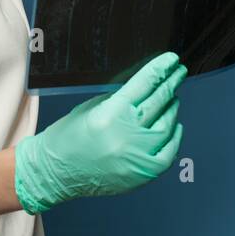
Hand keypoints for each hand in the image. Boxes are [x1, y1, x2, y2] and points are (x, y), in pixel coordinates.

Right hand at [14, 51, 186, 213]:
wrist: (56, 173)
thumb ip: (121, 98)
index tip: (172, 60)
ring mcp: (136, 158)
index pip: (145, 84)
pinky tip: (174, 126)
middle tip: (178, 73)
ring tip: (171, 99)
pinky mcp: (140, 175)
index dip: (161, 69)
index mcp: (111, 115)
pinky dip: (173, 137)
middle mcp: (126, 136)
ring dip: (171, 109)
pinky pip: (168, 153)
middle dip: (171, 84)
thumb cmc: (68, 138)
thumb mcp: (92, 108)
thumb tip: (147, 87)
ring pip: (167, 126)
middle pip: (159, 102)